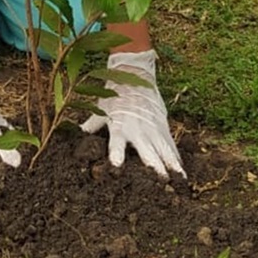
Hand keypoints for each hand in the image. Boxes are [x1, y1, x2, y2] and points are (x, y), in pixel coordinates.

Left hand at [81, 50, 184, 177]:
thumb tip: (76, 134)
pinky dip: (176, 157)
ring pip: (163, 149)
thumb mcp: (101, 109)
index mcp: (119, 126)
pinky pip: (170, 144)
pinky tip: (181, 171)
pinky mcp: (162, 126)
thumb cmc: (115, 96)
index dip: (116, 152)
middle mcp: (137, 129)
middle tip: (160, 180)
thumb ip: (92, 125)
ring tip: (177, 179)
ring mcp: (152, 128)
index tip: (117, 165)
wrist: (135, 76)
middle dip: (153, 165)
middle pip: (146, 149)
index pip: (116, 142)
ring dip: (170, 164)